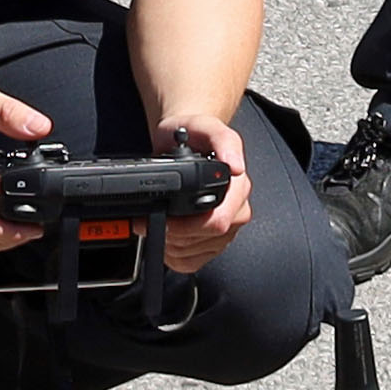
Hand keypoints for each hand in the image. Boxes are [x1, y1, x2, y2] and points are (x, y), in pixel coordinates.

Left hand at [154, 110, 251, 273]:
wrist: (182, 139)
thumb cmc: (193, 135)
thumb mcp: (206, 127)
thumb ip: (224, 141)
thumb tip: (236, 166)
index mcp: (239, 188)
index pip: (218, 222)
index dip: (186, 226)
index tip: (165, 217)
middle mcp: (236, 210)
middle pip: (204, 240)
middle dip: (173, 233)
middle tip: (152, 218)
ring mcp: (226, 228)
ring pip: (195, 253)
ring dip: (171, 243)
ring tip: (160, 223)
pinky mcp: (212, 242)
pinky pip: (192, 262)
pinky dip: (174, 255)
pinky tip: (169, 237)